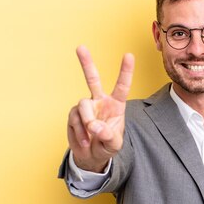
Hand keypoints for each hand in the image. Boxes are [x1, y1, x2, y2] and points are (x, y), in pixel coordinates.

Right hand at [67, 45, 134, 171]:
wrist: (91, 156)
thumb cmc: (106, 146)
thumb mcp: (114, 144)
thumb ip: (108, 135)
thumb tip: (94, 125)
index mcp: (116, 104)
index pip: (122, 86)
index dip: (126, 71)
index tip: (129, 55)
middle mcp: (100, 101)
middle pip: (92, 79)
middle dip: (86, 63)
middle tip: (80, 47)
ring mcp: (86, 107)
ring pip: (83, 105)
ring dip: (86, 122)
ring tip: (90, 137)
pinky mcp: (74, 114)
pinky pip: (75, 119)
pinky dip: (79, 132)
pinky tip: (84, 140)